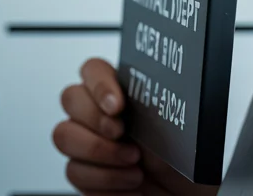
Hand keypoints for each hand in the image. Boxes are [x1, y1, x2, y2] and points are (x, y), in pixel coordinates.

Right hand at [54, 58, 217, 195]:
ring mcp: (89, 144)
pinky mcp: (86, 174)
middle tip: (123, 134)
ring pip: (64, 136)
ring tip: (133, 165)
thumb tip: (170, 73)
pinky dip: (104, 182)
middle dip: (96, 120)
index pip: (92, 69)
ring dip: (99, 153)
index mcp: (122, 93)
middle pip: (70, 98)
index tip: (117, 104)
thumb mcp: (183, 123)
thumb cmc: (189, 160)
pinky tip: (129, 183)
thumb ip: (163, 96)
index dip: (98, 83)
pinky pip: (74, 172)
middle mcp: (100, 114)